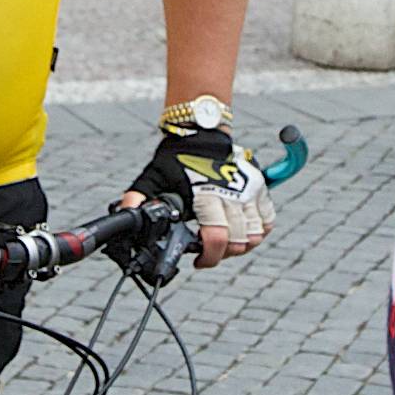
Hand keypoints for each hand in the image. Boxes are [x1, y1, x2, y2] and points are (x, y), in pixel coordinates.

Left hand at [126, 96, 269, 266]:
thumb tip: (126, 216)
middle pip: (240, 242)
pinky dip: (258, 231)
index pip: (217, 238)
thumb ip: (138, 198)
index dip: (209, 257)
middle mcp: (233, 194)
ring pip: (256, 235)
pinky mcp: (261, 188)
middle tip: (209, 250)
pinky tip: (241, 230)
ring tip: (225, 241)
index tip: (198, 260)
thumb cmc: (177, 159)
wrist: (201, 134)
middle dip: (223, 254)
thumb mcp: (152, 178)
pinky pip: (268, 221)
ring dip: (241, 245)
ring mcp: (250, 191)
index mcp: (206, 195)